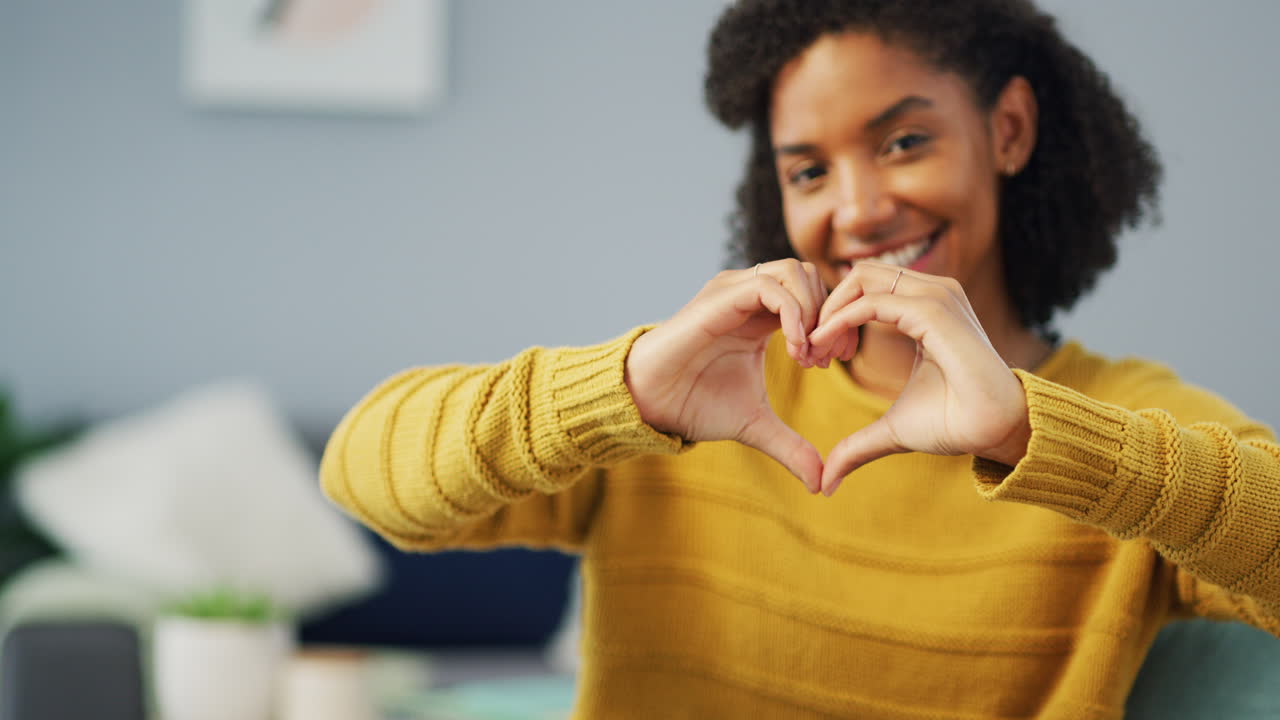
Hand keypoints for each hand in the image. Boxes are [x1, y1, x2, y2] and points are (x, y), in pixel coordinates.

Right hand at [626, 260, 826, 492]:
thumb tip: (820, 484)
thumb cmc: (694, 404)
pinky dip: (794, 314)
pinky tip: (794, 351)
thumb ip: (790, 447)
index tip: (835, 362)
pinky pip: (769, 287)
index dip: (832, 323)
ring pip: (793, 271)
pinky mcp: (720, 297)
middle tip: (827, 358)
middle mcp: (748, 295)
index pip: (812, 294)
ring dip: (812, 311)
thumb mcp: (755, 426)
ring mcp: (733, 291)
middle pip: (808, 274)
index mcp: (759, 315)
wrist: (650, 403)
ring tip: (807, 355)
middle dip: (828, 313)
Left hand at [807, 262, 1030, 495]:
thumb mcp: (893, 428)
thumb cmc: (954, 424)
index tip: (814, 356)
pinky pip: (872, 302)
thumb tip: (826, 480)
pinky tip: (826, 348)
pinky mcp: (934, 311)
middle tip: (808, 351)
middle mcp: (933, 292)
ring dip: (828, 313)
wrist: (993, 431)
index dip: (832, 315)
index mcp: (925, 307)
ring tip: (814, 352)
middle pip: (859, 275)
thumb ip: (858, 445)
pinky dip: (840, 320)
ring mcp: (936, 297)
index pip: (866, 287)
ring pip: (861, 280)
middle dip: (824, 307)